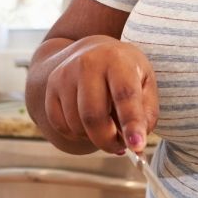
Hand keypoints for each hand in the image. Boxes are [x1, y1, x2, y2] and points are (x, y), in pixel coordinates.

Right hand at [43, 35, 157, 154]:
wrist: (90, 50)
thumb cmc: (124, 71)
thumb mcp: (145, 82)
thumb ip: (146, 113)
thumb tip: (136, 145)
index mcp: (117, 59)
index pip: (124, 95)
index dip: (131, 123)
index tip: (137, 146)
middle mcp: (87, 63)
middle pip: (93, 116)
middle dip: (108, 141)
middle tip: (120, 147)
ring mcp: (65, 75)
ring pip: (76, 125)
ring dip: (93, 137)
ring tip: (106, 126)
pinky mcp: (51, 88)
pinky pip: (61, 126)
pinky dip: (77, 134)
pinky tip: (87, 122)